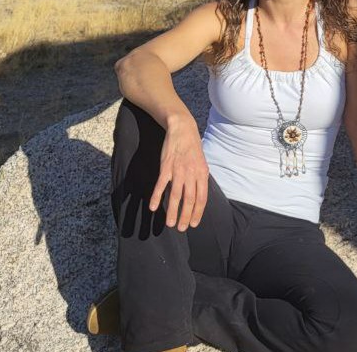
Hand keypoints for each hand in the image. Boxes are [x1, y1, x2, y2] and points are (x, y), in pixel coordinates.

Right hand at [149, 114, 208, 231]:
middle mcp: (192, 173)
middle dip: (185, 216)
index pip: (202, 198)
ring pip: (176, 195)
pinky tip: (153, 207)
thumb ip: (200, 179)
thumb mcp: (202, 162)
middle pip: (190, 200)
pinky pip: (161, 185)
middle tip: (181, 228)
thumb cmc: (192, 147)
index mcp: (202, 173)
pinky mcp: (166, 166)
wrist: (182, 128)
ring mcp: (179, 170)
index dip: (197, 213)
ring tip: (170, 224)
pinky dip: (157, 197)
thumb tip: (199, 196)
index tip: (193, 224)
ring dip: (172, 211)